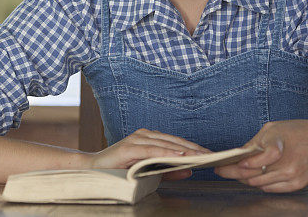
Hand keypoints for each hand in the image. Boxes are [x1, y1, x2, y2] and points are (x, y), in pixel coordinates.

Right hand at [87, 128, 210, 180]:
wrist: (94, 171)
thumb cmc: (120, 171)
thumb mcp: (149, 172)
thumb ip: (168, 171)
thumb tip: (189, 170)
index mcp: (149, 138)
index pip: (177, 142)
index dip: (195, 148)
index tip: (212, 155)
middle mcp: (144, 135)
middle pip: (175, 141)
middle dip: (195, 148)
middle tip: (213, 156)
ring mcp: (136, 139)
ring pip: (166, 144)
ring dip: (185, 150)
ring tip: (201, 156)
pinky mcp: (129, 147)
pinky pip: (152, 150)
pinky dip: (167, 152)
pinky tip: (179, 155)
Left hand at [214, 120, 307, 191]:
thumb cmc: (301, 131)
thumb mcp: (275, 128)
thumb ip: (257, 141)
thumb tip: (240, 153)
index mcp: (279, 147)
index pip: (253, 161)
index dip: (237, 164)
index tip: (223, 164)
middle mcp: (285, 166)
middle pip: (252, 176)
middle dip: (234, 174)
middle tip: (221, 170)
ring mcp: (291, 178)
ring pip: (259, 184)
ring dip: (245, 179)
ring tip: (234, 173)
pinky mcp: (296, 186)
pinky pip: (270, 189)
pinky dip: (260, 184)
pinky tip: (254, 177)